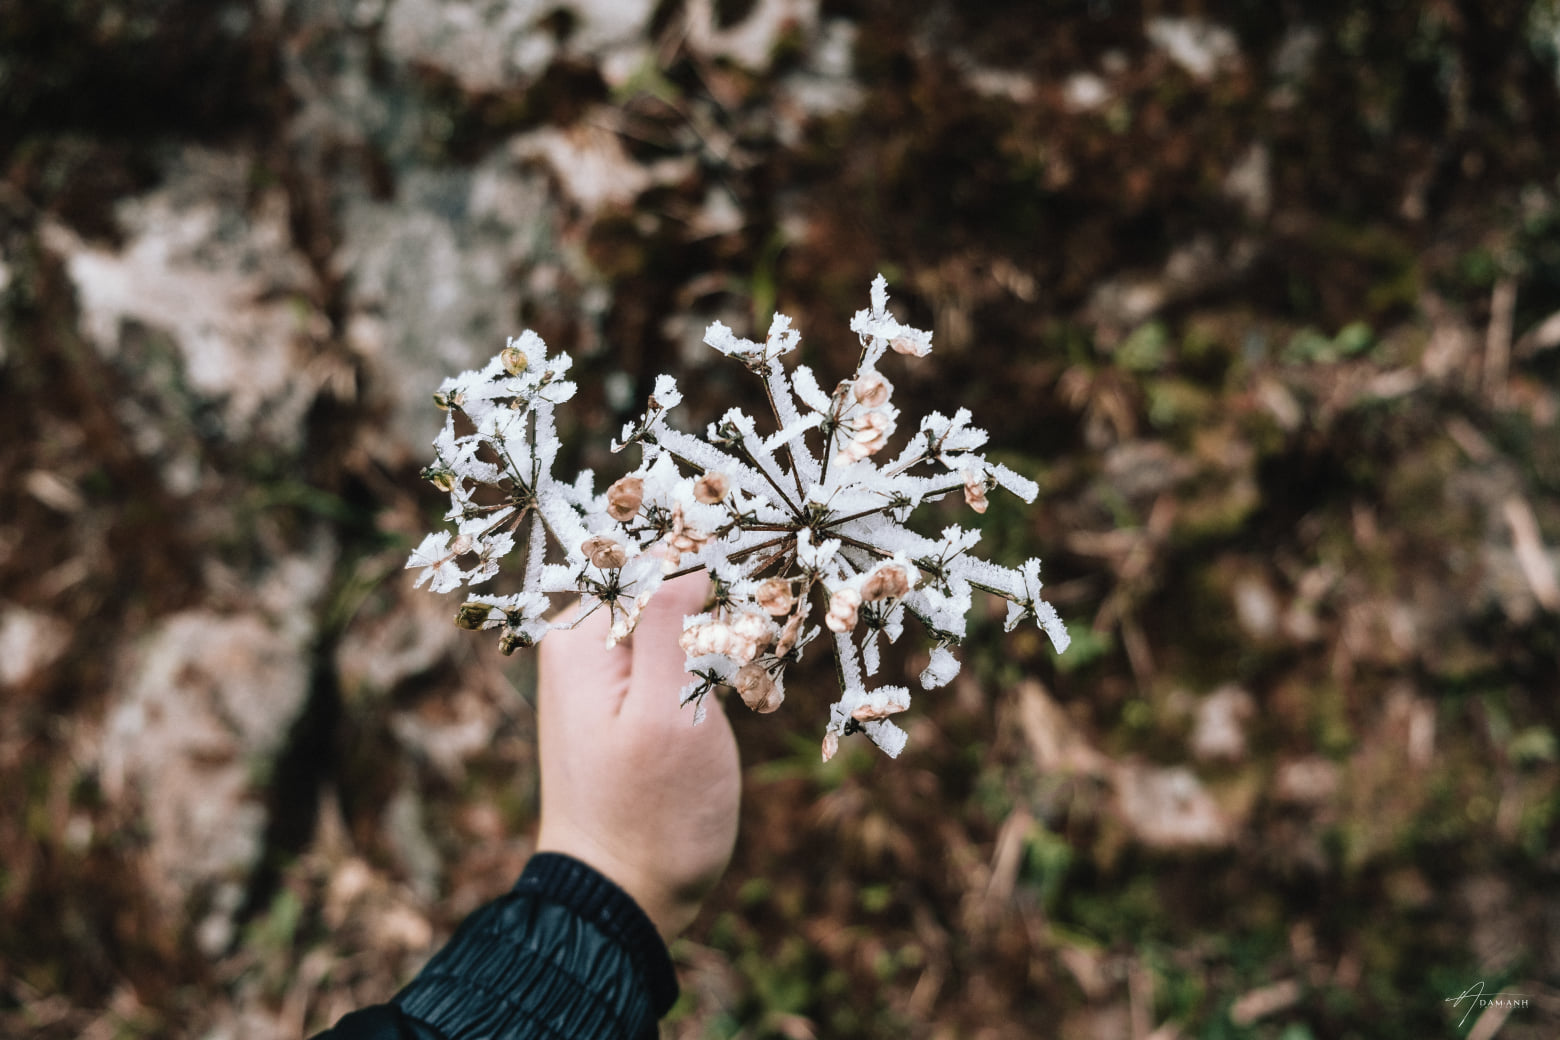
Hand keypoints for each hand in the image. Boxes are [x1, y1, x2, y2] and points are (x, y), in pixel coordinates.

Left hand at [535, 574, 740, 937]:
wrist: (621, 900)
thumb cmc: (651, 815)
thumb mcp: (670, 712)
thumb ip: (669, 623)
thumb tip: (685, 558)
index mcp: (580, 636)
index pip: (657, 561)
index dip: (712, 578)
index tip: (746, 619)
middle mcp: (580, 645)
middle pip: (667, 589)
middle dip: (717, 618)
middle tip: (743, 671)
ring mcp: (601, 676)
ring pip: (679, 624)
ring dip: (719, 649)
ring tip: (739, 692)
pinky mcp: (623, 704)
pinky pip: (674, 659)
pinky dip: (709, 674)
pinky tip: (728, 705)